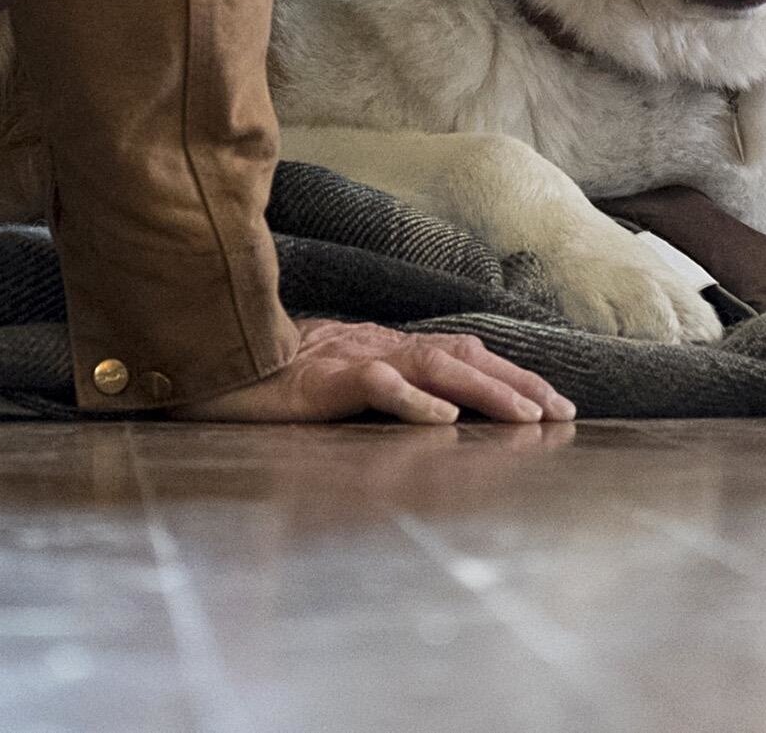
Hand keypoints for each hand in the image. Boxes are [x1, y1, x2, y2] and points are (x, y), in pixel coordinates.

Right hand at [169, 319, 575, 424]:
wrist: (202, 360)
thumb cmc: (264, 378)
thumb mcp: (330, 388)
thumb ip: (374, 393)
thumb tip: (430, 416)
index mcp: (381, 348)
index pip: (459, 351)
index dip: (508, 372)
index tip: (553, 402)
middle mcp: (374, 346)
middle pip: (461, 354)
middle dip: (517, 382)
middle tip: (562, 412)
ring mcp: (348, 359)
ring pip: (431, 365)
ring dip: (485, 390)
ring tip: (527, 417)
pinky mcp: (319, 380)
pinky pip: (373, 385)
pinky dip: (410, 399)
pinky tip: (442, 419)